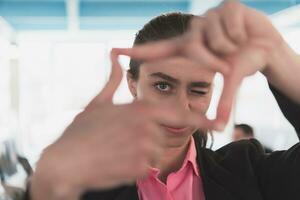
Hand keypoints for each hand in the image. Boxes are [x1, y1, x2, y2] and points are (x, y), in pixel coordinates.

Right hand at [30, 51, 205, 199]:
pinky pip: (146, 167)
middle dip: (151, 139)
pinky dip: (135, 166)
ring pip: (157, 152)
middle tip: (125, 141)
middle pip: (165, 135)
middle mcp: (147, 128)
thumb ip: (113, 81)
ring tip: (118, 150)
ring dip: (142, 153)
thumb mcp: (97, 102)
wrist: (65, 162)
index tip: (218, 124)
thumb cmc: (80, 131)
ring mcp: (144, 150)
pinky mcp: (139, 169)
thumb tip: (114, 58)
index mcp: (140, 109)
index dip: (200, 120)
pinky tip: (116, 161)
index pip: (179, 113)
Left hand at [113, 1, 285, 130]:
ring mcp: (208, 16)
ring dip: (231, 46)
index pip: (158, 50)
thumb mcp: (229, 79)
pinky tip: (243, 31)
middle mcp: (194, 30)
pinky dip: (241, 31)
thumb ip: (223, 101)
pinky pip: (230, 21)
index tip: (114, 51)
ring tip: (236, 44)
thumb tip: (222, 127)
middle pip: (194, 48)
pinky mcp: (226, 4)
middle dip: (213, 61)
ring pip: (215, 36)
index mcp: (189, 48)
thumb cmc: (241, 62)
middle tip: (226, 62)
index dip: (137, 51)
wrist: (264, 45)